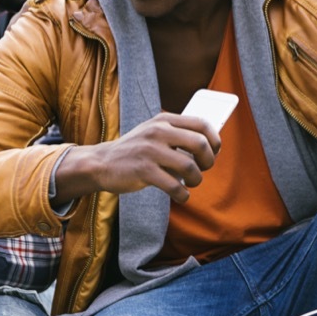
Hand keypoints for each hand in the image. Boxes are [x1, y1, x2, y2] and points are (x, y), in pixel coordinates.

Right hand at [57, 113, 220, 203]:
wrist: (101, 163)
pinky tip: (181, 196)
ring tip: (190, 184)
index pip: (202, 124)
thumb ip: (177, 135)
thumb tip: (210, 148)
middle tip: (203, 170)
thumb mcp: (154, 133)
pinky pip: (174, 186)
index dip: (215, 140)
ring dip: (196, 180)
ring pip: (189, 166)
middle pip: (200, 144)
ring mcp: (150, 150)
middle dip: (208, 161)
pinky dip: (183, 194)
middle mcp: (158, 131)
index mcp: (164, 120)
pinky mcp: (143, 170)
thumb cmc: (135, 151)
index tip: (214, 152)